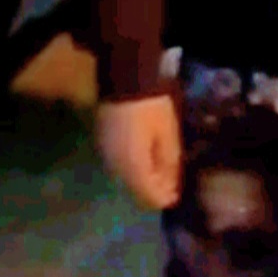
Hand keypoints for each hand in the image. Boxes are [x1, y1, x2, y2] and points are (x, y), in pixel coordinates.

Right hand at [96, 94, 182, 209]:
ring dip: (143, 179)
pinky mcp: (102, 145)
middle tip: (170, 181)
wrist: (124, 78)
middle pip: (135, 190)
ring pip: (125, 179)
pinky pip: (118, 166)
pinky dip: (133, 168)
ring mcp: (105, 155)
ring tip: (160, 168)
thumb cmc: (151, 107)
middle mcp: (114, 166)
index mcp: (132, 166)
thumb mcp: (167, 134)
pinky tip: (145, 158)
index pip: (148, 196)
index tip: (176, 194)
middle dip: (153, 190)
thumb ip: (168, 163)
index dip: (163, 198)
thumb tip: (170, 187)